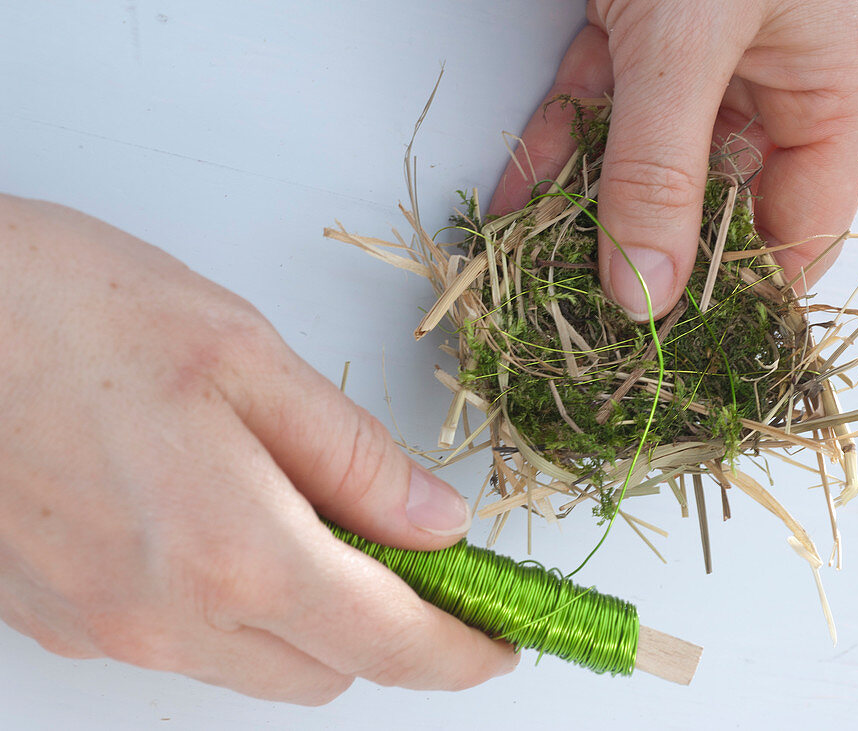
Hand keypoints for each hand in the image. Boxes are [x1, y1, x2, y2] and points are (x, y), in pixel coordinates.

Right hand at [0, 195, 516, 703]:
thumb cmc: (66, 310)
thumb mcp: (245, 358)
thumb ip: (352, 456)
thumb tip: (437, 524)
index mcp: (232, 550)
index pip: (387, 642)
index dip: (459, 652)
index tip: (499, 641)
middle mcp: (165, 618)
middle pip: (326, 671)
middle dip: (388, 631)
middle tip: (412, 559)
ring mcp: (104, 629)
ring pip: (254, 665)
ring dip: (310, 622)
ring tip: (314, 527)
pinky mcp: (57, 620)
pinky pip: (183, 645)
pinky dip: (234, 608)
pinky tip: (224, 526)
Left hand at [490, 0, 857, 319]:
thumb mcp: (688, 44)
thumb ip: (662, 170)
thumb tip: (644, 297)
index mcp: (831, 87)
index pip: (803, 227)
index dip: (748, 295)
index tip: (686, 353)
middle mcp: (772, 78)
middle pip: (714, 201)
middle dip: (649, 257)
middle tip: (594, 327)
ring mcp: (700, 56)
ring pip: (645, 161)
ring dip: (587, 212)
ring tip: (537, 278)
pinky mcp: (637, 27)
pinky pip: (599, 108)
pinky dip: (557, 149)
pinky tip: (517, 200)